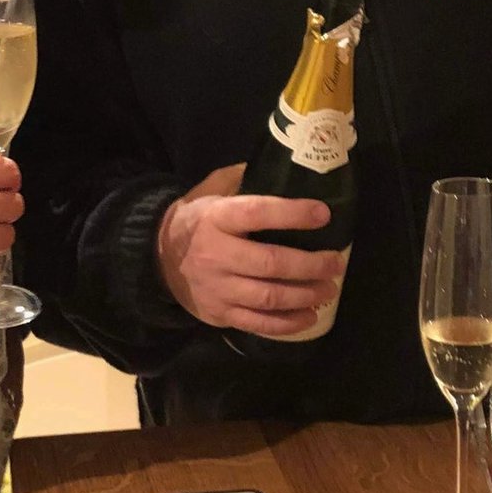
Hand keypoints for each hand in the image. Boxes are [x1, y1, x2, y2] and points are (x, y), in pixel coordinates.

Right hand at [156, 162, 344, 337]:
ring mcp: (217, 288)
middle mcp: (216, 254)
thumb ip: (242, 179)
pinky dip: (287, 324)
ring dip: (304, 295)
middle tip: (335, 263)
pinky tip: (309, 316)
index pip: (258, 213)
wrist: (156, 259)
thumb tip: (281, 168)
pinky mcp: (219, 314)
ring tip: (328, 289)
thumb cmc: (195, 220)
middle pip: (270, 264)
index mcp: (216, 218)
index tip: (323, 214)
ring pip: (268, 298)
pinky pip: (257, 324)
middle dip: (310, 265)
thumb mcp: (210, 190)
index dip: (292, 214)